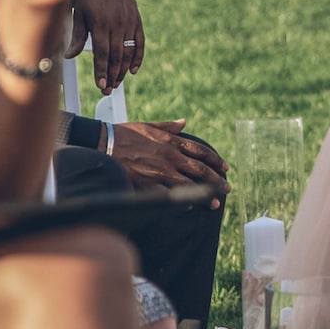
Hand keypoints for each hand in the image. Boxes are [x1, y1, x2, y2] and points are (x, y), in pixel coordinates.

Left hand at [69, 0, 143, 91]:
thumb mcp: (77, 12)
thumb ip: (77, 35)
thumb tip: (70, 55)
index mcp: (100, 23)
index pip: (102, 54)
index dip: (102, 72)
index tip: (102, 86)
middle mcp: (117, 24)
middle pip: (116, 57)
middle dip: (112, 76)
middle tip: (108, 89)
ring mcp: (129, 22)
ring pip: (128, 52)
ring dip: (123, 70)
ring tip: (117, 82)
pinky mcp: (136, 19)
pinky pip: (140, 42)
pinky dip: (138, 57)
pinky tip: (133, 69)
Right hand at [110, 119, 230, 197]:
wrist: (103, 144)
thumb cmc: (124, 134)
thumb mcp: (148, 126)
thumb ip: (168, 126)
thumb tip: (184, 122)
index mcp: (171, 141)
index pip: (201, 151)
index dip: (215, 160)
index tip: (225, 167)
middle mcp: (170, 156)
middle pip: (200, 170)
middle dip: (216, 180)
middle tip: (227, 188)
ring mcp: (161, 171)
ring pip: (190, 184)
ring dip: (205, 194)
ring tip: (215, 203)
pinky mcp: (149, 183)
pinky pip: (170, 195)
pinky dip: (181, 201)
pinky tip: (189, 206)